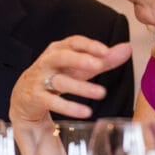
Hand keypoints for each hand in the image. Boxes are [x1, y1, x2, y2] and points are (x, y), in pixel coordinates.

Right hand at [9, 36, 131, 154]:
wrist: (26, 97)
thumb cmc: (57, 77)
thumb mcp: (81, 68)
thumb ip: (104, 59)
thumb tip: (127, 48)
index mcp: (59, 50)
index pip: (74, 42)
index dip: (89, 46)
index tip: (106, 51)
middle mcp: (48, 62)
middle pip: (62, 56)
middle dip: (80, 59)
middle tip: (99, 65)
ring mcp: (40, 80)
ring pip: (60, 81)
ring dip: (81, 88)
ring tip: (101, 93)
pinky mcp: (36, 98)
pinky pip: (53, 102)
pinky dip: (69, 107)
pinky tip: (86, 112)